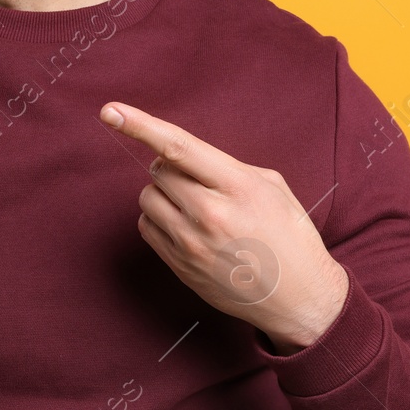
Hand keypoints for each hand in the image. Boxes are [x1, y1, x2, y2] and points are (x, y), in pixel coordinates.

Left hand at [99, 102, 348, 352]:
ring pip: (148, 197)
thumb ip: (225, 166)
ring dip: (164, 194)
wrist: (299, 298)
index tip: (110, 112)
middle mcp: (210, 214)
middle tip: (199, 182)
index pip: (179, 147)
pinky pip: (147, 226)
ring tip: (196, 207)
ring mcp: (191, 243)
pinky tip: (186, 226)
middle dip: (172, 167)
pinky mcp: (180, 266)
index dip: (141, 125)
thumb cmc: (289, 235)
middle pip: (159, 170)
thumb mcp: (271, 187)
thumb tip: (179, 155)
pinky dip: (159, 219)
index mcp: (238, 186)